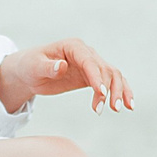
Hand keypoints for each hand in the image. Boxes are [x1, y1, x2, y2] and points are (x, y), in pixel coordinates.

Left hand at [0, 38, 131, 113]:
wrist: (29, 72)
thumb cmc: (30, 66)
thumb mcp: (34, 67)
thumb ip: (48, 67)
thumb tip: (62, 66)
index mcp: (73, 46)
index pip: (89, 61)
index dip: (97, 77)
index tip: (101, 94)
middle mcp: (86, 53)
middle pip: (106, 69)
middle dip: (110, 88)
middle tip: (110, 108)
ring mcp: (91, 64)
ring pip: (113, 75)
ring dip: (118, 91)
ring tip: (117, 109)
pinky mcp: (92, 76)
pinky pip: (110, 83)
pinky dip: (120, 92)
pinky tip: (127, 105)